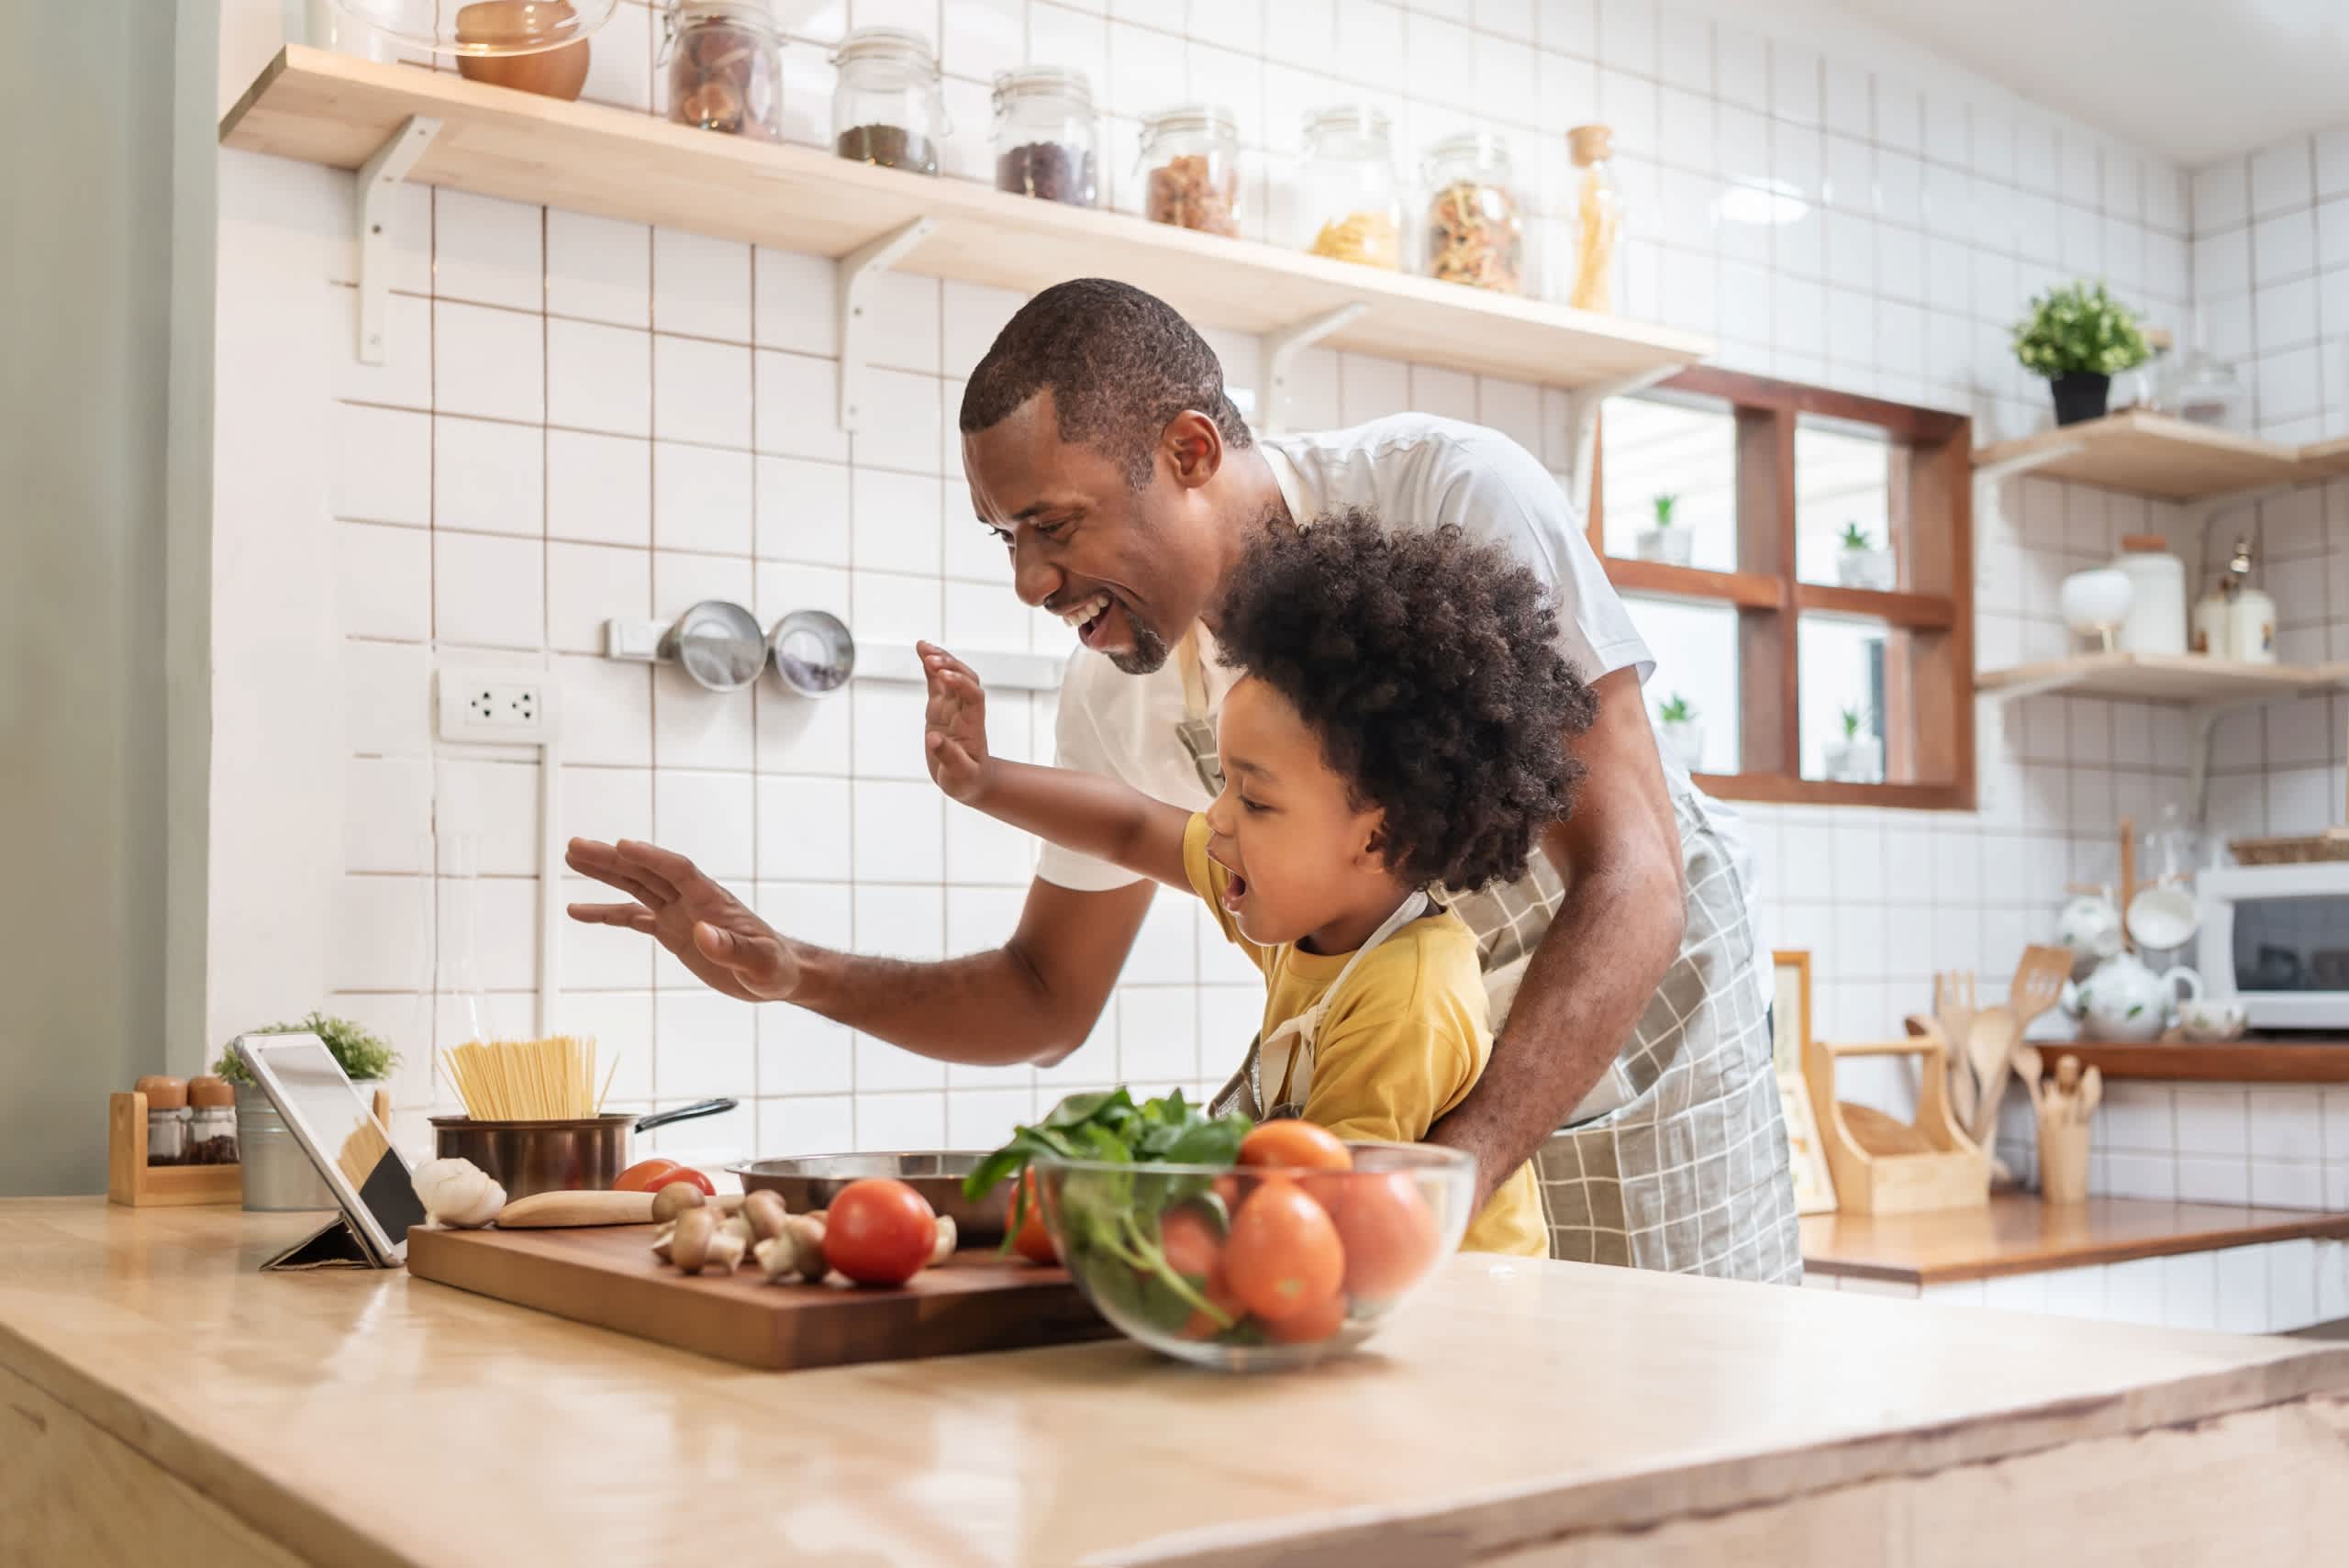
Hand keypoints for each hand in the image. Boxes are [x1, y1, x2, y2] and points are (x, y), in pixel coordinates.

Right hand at [564, 839, 799, 1002]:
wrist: (776, 975)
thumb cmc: (772, 967)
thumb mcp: (759, 964)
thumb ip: (732, 949)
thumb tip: (703, 933)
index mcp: (713, 900)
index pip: (679, 870)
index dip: (652, 857)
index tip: (622, 844)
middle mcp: (691, 900)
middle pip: (647, 872)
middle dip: (613, 859)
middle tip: (575, 846)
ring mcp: (679, 913)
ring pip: (636, 887)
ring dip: (605, 873)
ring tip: (571, 858)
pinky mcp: (671, 931)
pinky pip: (633, 918)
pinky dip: (607, 913)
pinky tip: (578, 911)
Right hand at [919, 640, 994, 804]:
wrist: (969, 782)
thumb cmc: (966, 781)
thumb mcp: (959, 776)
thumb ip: (949, 757)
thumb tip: (934, 739)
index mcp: (972, 725)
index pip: (973, 696)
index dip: (961, 683)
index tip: (944, 676)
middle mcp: (964, 711)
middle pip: (965, 679)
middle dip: (950, 665)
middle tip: (930, 657)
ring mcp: (952, 708)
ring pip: (950, 676)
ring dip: (939, 659)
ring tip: (922, 646)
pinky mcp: (939, 709)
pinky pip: (936, 683)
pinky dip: (930, 667)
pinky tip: (921, 652)